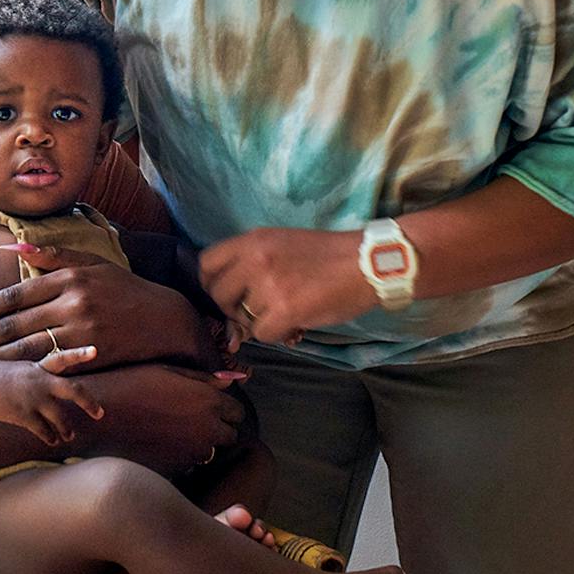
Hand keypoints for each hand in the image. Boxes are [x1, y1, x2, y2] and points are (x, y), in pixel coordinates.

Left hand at [0, 245, 213, 368]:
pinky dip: (26, 372)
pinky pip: (52, 365)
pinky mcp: (93, 355)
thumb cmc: (123, 288)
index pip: (14, 296)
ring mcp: (83, 331)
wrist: (164, 319)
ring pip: (28, 348)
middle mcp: (73, 303)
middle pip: (15, 324)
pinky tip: (7, 377)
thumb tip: (11, 246)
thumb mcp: (92, 262)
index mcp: (68, 278)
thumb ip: (51, 253)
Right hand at [0, 350, 103, 446]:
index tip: (95, 351)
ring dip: (67, 429)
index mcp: (39, 367)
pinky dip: (50, 436)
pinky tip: (53, 440)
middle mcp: (40, 381)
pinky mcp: (23, 414)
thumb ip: (38, 374)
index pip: (63, 357)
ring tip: (69, 435)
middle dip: (88, 403)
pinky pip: (43, 430)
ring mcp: (32, 398)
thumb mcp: (20, 368)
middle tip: (99, 413)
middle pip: (72, 390)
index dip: (79, 355)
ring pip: (60, 417)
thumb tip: (52, 383)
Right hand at [50, 364, 243, 475]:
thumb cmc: (132, 385)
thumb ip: (207, 379)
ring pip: (210, 452)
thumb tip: (237, 378)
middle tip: (189, 418)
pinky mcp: (177, 470)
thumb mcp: (170, 372)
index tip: (205, 405)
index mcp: (210, 401)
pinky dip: (181, 457)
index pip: (237, 412)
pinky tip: (160, 443)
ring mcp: (193, 453)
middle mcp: (208, 430)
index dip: (223, 408)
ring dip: (199, 444)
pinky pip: (189, 465)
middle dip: (216, 428)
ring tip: (171, 430)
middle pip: (229, 435)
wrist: (99, 417)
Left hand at [200, 227, 374, 344]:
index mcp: (253, 240)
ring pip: (242, 318)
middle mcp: (254, 259)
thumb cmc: (327, 255)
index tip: (227, 293)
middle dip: (232, 309)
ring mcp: (268, 284)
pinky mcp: (284, 310)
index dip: (212, 283)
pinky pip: (262, 334)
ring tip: (285, 313)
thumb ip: (252, 269)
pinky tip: (295, 324)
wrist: (367, 262)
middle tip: (255, 311)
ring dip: (261, 322)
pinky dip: (277, 334)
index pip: (207, 262)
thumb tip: (231, 315)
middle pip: (217, 294)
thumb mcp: (283, 246)